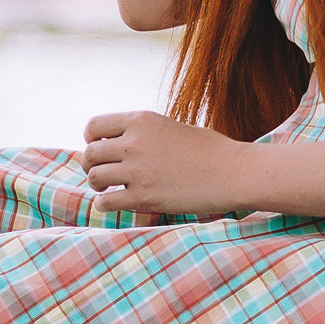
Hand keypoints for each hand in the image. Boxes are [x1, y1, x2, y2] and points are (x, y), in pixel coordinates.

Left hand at [80, 111, 249, 215]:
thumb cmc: (210, 150)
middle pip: (90, 154)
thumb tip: (119, 143)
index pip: (94, 126)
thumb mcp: (172, 127)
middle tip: (103, 173)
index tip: (101, 149)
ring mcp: (137, 170)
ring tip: (109, 188)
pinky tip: (115, 203)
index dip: (92, 139)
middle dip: (92, 165)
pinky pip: (106, 202)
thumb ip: (144, 133)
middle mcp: (134, 142)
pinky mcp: (143, 197)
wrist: (234, 172)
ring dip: (98, 184)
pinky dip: (106, 204)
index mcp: (142, 120)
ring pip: (94, 177)